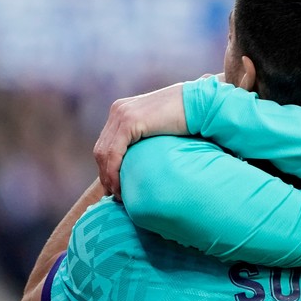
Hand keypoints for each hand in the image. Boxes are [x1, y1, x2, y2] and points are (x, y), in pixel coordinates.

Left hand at [94, 81, 192, 198]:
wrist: (199, 104)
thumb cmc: (188, 120)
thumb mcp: (160, 130)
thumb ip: (148, 139)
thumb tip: (146, 163)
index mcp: (123, 111)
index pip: (106, 144)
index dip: (107, 169)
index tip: (116, 188)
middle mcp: (118, 110)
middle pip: (101, 150)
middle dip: (105, 175)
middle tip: (116, 195)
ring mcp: (121, 114)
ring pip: (103, 153)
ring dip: (108, 177)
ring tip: (120, 195)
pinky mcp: (129, 121)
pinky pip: (113, 152)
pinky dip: (114, 171)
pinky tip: (121, 185)